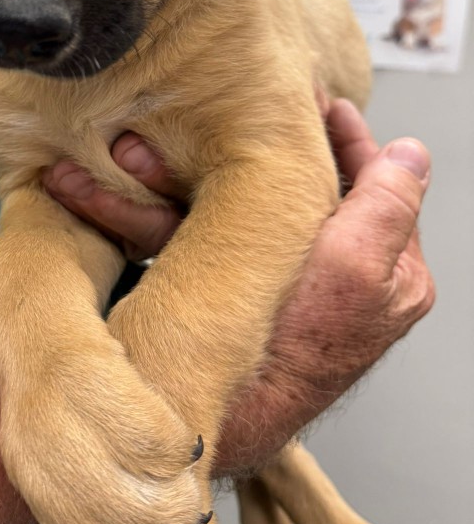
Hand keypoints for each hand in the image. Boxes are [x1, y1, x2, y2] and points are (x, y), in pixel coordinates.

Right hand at [43, 99, 433, 472]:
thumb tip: (414, 152)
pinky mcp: (223, 297)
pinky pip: (187, 239)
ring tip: (129, 156)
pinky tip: (109, 197)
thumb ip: (386, 206)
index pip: (372, 181)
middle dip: (240, 151)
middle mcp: (330, 274)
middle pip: (288, 188)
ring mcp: (272, 285)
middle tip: (224, 116)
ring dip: (170, 180)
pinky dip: (146, 216)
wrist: (216, 422)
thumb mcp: (355, 271)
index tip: (317, 101)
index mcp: (382, 270)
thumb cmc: (292, 357)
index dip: (343, 135)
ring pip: (226, 210)